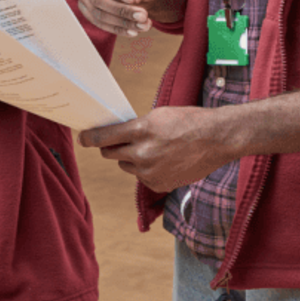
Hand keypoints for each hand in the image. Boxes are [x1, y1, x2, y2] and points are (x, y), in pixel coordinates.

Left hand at [79, 107, 234, 192]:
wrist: (216, 139)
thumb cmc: (189, 122)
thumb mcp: (158, 115)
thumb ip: (136, 127)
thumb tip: (118, 134)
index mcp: (141, 131)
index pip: (104, 137)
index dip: (90, 138)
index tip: (83, 138)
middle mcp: (142, 154)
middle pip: (111, 154)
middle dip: (113, 147)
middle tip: (122, 141)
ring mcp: (150, 172)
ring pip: (126, 166)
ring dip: (132, 159)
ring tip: (154, 148)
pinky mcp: (159, 185)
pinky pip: (142, 178)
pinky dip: (147, 170)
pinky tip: (164, 160)